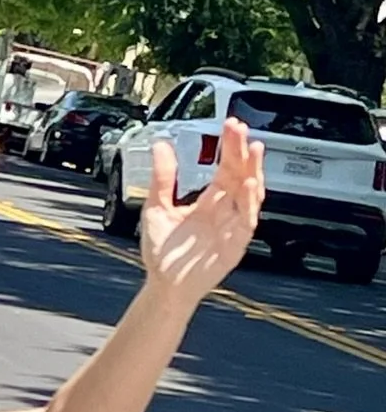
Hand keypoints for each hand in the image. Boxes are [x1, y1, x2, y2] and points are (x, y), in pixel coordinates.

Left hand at [142, 118, 265, 304]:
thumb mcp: (156, 207)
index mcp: (209, 201)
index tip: (231, 126)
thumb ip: (162, 178)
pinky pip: (247, 218)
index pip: (225, 167)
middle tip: (240, 128)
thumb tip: (161, 145)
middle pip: (240, 174)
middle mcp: (225, 210)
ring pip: (251, 193)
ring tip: (254, 149)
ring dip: (254, 171)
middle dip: (242, 151)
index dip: (230, 147)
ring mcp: (232, 225)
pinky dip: (249, 201)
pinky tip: (248, 183)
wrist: (164, 285)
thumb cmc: (163, 252)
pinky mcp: (236, 243)